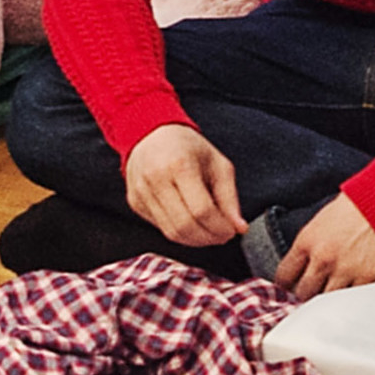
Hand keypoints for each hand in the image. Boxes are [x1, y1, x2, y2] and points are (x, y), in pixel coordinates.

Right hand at [124, 123, 243, 246]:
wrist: (151, 135)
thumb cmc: (187, 147)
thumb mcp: (218, 164)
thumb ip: (230, 198)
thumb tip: (239, 227)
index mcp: (179, 164)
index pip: (201, 210)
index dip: (219, 227)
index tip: (231, 231)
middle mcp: (156, 179)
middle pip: (184, 225)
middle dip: (208, 237)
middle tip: (222, 235)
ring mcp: (142, 192)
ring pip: (171, 232)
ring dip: (195, 240)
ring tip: (209, 232)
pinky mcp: (135, 203)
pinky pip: (160, 228)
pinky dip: (180, 232)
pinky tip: (190, 223)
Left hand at [278, 194, 374, 296]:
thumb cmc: (358, 204)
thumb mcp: (323, 220)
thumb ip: (311, 243)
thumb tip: (305, 264)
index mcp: (307, 241)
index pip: (284, 275)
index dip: (286, 285)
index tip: (291, 288)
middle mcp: (322, 258)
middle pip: (303, 292)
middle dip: (306, 295)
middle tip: (312, 296)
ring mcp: (344, 270)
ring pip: (326, 300)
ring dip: (328, 301)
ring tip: (331, 299)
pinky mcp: (367, 277)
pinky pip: (352, 299)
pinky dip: (351, 300)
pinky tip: (351, 296)